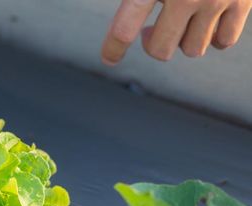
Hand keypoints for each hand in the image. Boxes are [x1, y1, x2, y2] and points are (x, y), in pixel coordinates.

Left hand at [101, 0, 250, 64]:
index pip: (125, 27)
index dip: (113, 47)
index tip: (109, 59)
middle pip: (161, 49)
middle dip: (152, 44)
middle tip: (149, 32)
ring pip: (193, 49)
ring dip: (181, 41)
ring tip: (178, 23)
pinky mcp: (243, 0)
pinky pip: (224, 41)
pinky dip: (212, 38)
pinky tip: (203, 23)